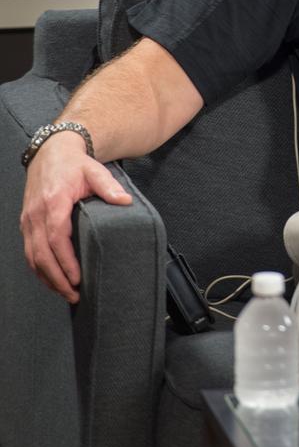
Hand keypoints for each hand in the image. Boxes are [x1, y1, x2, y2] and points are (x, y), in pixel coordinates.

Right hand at [20, 132, 131, 302]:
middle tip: (74, 295)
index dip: (65, 262)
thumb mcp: (94, 171)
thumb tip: (125, 201)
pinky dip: (39, 269)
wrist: (52, 152)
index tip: (77, 278)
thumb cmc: (74, 164)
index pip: (56, 238)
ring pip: (32, 257)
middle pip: (41, 254)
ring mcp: (28, 220)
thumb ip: (109, 186)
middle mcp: (36, 214)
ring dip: (47, 278)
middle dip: (56, 278)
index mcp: (54, 202)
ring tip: (65, 293)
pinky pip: (29, 251)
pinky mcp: (26, 223)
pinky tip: (51, 279)